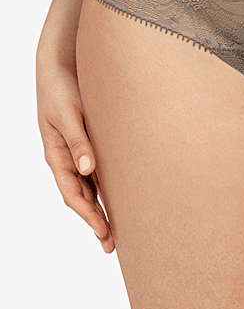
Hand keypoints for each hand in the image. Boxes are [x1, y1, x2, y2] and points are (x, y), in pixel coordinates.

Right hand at [36, 43, 114, 253]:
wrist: (61, 63)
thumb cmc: (62, 86)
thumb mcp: (68, 113)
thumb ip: (78, 140)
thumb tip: (87, 168)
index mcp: (56, 154)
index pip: (72, 195)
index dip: (88, 216)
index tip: (103, 233)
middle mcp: (67, 158)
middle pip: (81, 198)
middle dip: (96, 222)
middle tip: (112, 246)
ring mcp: (77, 152)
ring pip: (90, 189)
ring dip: (102, 210)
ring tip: (118, 232)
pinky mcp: (90, 143)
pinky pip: (98, 173)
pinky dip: (107, 190)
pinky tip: (122, 201)